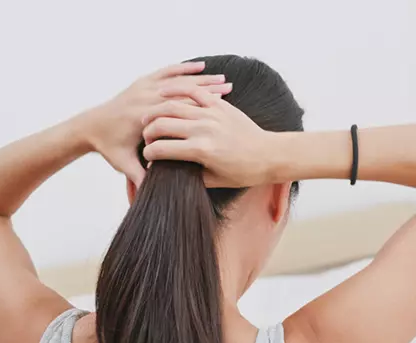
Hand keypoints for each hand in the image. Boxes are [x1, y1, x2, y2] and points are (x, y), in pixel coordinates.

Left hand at [71, 62, 231, 185]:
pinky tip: (203, 67)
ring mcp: (143, 87)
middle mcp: (145, 97)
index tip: (221, 111)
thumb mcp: (124, 164)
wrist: (90, 126)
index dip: (201, 109)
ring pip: (179, 79)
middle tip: (232, 90)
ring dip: (202, 78)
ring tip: (225, 79)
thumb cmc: (109, 147)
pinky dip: (185, 69)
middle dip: (209, 88)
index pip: (177, 110)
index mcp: (143, 116)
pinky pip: (168, 72)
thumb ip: (137, 177)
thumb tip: (148, 194)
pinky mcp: (142, 82)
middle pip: (184, 91)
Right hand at [141, 85, 274, 187]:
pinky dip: (178, 90)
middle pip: (162, 124)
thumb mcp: (214, 180)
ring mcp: (212, 114)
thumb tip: (169, 169)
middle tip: (147, 136)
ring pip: (173, 105)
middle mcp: (204, 129)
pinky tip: (165, 93)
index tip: (148, 156)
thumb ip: (189, 174)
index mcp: (201, 150)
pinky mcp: (219, 105)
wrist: (269, 154)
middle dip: (148, 131)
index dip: (149, 153)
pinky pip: (194, 91)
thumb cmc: (244, 172)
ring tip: (149, 117)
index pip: (161, 149)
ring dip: (157, 111)